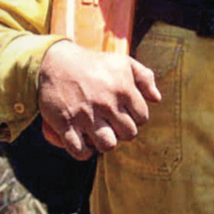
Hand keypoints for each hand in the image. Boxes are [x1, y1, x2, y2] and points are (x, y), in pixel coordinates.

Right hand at [38, 40, 160, 158]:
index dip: (135, 117)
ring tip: (99, 134)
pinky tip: (84, 142)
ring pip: (107, 145)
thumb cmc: (93, 63)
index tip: (124, 113)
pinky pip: (80, 150)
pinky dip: (84, 152)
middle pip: (128, 134)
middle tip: (112, 124)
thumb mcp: (122, 62)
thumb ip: (144, 77)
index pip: (142, 118)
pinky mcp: (65, 123)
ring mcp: (85, 114)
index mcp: (123, 88)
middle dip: (122, 131)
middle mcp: (106, 103)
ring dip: (105, 143)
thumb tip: (157, 99)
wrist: (56, 61)